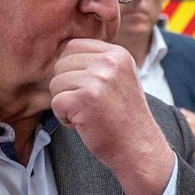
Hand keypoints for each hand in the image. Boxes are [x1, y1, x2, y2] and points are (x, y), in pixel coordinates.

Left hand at [50, 38, 175, 194]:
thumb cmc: (124, 117)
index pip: (73, 45)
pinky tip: (84, 123)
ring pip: (55, 83)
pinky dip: (64, 118)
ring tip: (89, 113)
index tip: (90, 89)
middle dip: (67, 86)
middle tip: (90, 104)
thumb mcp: (119, 78)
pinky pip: (55, 103)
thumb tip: (60, 52)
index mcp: (117, 53)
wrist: (139, 149)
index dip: (72, 69)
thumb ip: (97, 62)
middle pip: (61, 63)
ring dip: (66, 103)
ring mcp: (97, 80)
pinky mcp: (84, 99)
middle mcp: (109, 62)